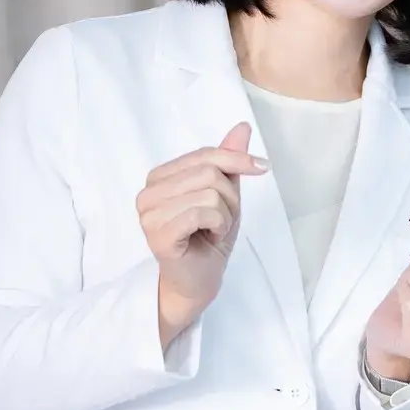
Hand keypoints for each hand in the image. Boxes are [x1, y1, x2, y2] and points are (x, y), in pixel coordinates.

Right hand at [139, 122, 267, 341]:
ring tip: (212, 230)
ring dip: (225, 215)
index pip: (206, 154)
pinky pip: (203, 211)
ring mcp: (148, 213)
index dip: (237, 161)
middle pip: (209, 172)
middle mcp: (148, 191)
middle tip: (221, 220)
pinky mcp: (157, 233)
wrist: (199, 281)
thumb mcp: (226, 193)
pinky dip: (218, 225)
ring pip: (209, 192)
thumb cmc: (208, 238)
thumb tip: (242, 127)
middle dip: (230, 198)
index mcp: (161, 177)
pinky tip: (206, 238)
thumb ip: (229, 160)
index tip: (261, 167)